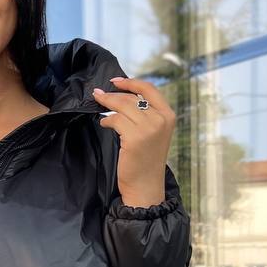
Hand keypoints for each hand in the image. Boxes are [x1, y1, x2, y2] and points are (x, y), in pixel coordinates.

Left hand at [92, 77, 175, 205]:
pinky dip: (107, 120)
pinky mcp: (135, 137)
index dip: (131, 82)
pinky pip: (115, 120)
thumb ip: (144, 114)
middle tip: (98, 94)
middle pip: (132, 97)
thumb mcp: (153, 132)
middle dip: (112, 94)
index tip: (115, 81)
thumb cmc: (146, 160)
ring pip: (122, 106)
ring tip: (99, 108)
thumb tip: (121, 95)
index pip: (150, 89)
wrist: (145, 185)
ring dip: (107, 104)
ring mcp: (149, 128)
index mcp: (168, 115)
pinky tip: (104, 124)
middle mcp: (161, 119)